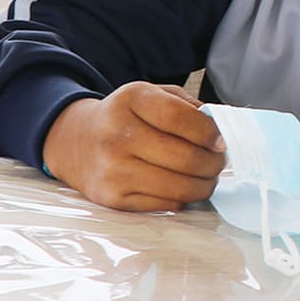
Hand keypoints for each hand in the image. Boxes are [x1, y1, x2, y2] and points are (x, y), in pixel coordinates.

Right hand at [42, 82, 226, 211]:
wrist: (77, 142)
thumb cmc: (127, 118)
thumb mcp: (151, 96)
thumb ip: (188, 106)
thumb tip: (221, 133)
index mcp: (131, 99)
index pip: (181, 118)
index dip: (211, 133)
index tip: (222, 142)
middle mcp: (117, 134)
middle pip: (186, 157)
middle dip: (214, 164)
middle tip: (218, 163)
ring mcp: (113, 169)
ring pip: (180, 187)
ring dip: (204, 185)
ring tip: (206, 177)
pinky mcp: (113, 198)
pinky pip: (166, 204)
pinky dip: (182, 198)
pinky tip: (180, 186)